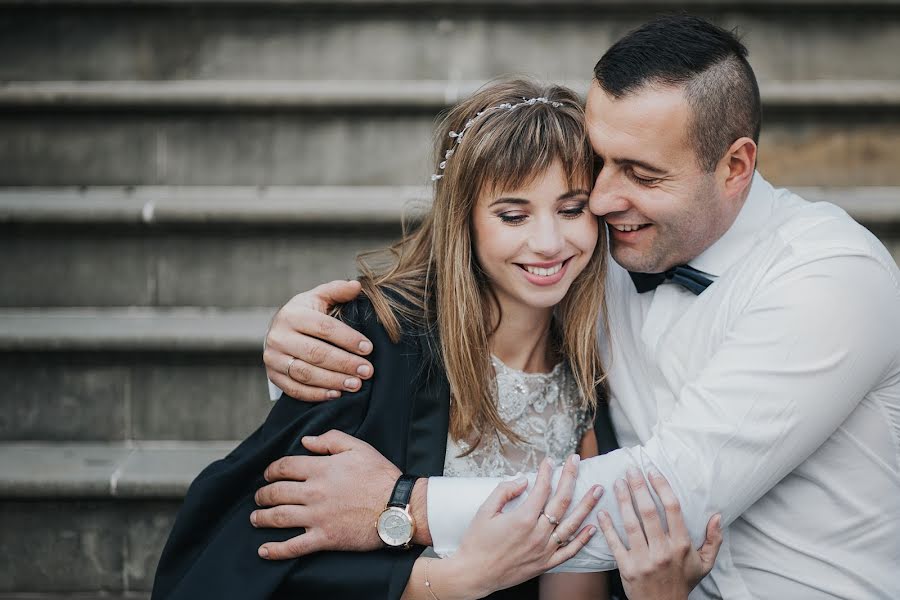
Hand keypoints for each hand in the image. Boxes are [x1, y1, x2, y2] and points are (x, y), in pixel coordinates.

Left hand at [251, 430, 399, 558]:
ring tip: (256, 518)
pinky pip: (294, 546)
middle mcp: (314, 492)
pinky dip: (276, 550)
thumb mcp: (358, 447)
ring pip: (279, 517)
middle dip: (262, 494)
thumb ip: (330, 439)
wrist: (397, 506)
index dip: (271, 470)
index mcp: (321, 469)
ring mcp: (317, 516)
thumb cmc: (381, 476)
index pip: (285, 467)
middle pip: (276, 492)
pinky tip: (264, 550)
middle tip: (259, 497)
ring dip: (262, 517)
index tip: (268, 474)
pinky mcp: (324, 538)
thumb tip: (306, 441)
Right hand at [264, 279, 374, 400]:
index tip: (368, 348)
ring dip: (333, 381)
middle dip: (344, 363)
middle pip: (315, 353)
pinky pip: (295, 389)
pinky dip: (317, 394)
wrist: (278, 332)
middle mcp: (279, 336)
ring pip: (306, 373)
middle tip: (367, 371)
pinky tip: (336, 394)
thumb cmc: (305, 313)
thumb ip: (337, 290)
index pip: (324, 328)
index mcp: (292, 314)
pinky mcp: (273, 376)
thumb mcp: (318, 297)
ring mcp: (273, 358)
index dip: (348, 339)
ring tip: (356, 384)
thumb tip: (357, 286)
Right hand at [441, 456, 603, 598]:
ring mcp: (544, 550)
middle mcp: (538, 534)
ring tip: (598, 490)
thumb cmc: (477, 542)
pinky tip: (592, 527)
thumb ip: (504, 491)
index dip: (547, 472)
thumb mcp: (485, 511)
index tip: (551, 460)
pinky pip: (569, 551)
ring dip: (586, 505)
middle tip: (577, 461)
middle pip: (561, 501)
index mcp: (523, 518)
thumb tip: (522, 481)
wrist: (475, 574)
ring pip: (572, 524)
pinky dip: (582, 539)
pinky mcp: (545, 564)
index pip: (542, 489)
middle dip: (571, 477)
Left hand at [596, 468, 722, 599]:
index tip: (652, 471)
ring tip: (617, 482)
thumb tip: (717, 516)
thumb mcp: (705, 564)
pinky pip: (615, 543)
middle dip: (638, 487)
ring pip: (631, 524)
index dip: (662, 486)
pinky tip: (603, 511)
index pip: (672, 508)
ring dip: (623, 501)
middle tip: (630, 470)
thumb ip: (713, 540)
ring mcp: (644, 560)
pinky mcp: (627, 568)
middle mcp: (663, 551)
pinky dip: (607, 526)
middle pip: (649, 512)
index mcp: (682, 545)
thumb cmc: (683, 582)